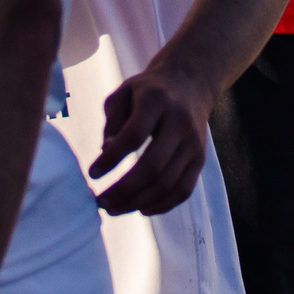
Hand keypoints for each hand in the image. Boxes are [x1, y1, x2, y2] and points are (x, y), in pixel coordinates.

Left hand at [89, 64, 213, 216]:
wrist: (190, 83)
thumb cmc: (148, 91)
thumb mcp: (124, 92)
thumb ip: (113, 120)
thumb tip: (106, 151)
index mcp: (157, 101)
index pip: (134, 136)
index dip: (111, 159)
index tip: (92, 173)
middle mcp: (180, 122)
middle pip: (153, 166)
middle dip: (123, 189)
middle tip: (101, 201)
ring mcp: (194, 143)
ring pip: (167, 183)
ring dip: (138, 202)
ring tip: (114, 208)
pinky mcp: (201, 159)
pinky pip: (184, 190)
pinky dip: (162, 205)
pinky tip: (141, 209)